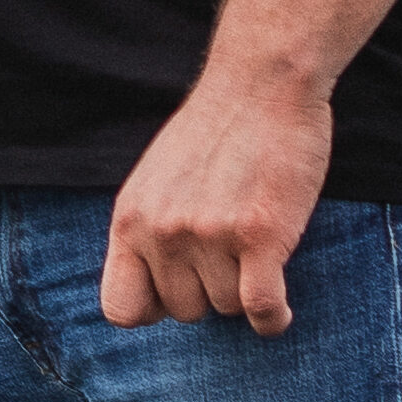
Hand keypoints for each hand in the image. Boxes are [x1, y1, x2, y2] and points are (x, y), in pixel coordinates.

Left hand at [107, 67, 330, 331]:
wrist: (261, 83)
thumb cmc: (216, 132)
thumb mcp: (157, 181)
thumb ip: (149, 231)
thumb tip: (155, 295)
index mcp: (130, 220)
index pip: (121, 309)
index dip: (155, 310)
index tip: (182, 292)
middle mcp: (162, 232)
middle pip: (186, 311)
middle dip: (211, 292)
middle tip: (232, 255)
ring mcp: (208, 234)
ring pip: (229, 308)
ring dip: (247, 290)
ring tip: (257, 247)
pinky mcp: (259, 234)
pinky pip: (261, 308)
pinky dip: (273, 319)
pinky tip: (279, 312)